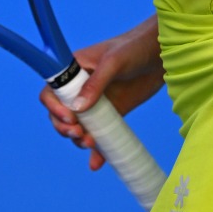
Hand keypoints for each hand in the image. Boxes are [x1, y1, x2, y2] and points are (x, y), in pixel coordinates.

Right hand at [39, 16, 163, 171]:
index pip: (51, 92)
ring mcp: (95, 103)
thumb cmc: (133, 48)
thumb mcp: (113, 62)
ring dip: (78, 140)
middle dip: (65, 128)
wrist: (161, 54)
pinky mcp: (111, 115)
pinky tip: (97, 163)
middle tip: (81, 134)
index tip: (69, 119)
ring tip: (91, 143)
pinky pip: (99, 135)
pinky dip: (97, 151)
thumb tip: (77, 108)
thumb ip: (95, 84)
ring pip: (77, 128)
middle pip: (60, 114)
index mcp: (73, 70)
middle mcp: (79, 88)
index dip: (53, 108)